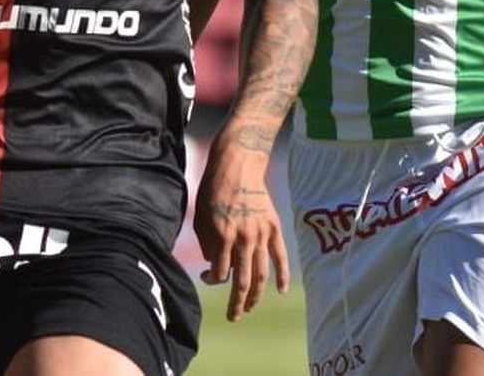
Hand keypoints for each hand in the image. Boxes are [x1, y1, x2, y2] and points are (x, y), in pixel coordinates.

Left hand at [192, 133, 290, 321]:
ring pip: (261, 274)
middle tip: (232, 317)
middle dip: (236, 303)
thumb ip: (207, 243)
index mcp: (222, 235)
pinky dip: (282, 276)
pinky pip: (280, 257)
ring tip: (249, 308)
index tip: (208, 277)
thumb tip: (216, 265)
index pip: (220, 273)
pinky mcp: (274, 228)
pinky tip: (279, 291)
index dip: (212, 280)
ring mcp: (262, 234)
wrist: (238, 165)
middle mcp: (244, 238)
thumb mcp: (201, 215)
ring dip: (255, 295)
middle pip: (242, 281)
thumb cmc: (213, 189)